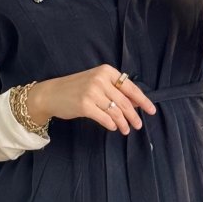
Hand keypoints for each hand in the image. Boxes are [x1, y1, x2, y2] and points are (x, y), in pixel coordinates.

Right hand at [30, 65, 156, 135]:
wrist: (51, 94)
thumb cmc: (76, 89)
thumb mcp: (96, 82)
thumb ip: (115, 90)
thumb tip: (136, 103)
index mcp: (106, 71)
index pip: (130, 87)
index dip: (143, 100)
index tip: (151, 110)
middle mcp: (100, 80)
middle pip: (124, 102)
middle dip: (134, 116)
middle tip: (139, 125)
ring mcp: (92, 92)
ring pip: (116, 112)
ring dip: (124, 123)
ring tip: (126, 130)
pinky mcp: (85, 105)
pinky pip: (105, 118)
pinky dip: (112, 124)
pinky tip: (114, 128)